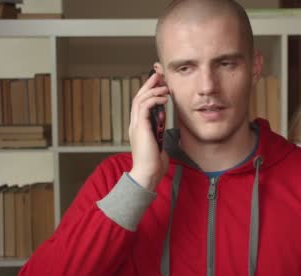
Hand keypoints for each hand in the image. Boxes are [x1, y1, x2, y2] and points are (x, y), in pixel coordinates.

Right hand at [128, 71, 169, 191]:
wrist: (147, 174)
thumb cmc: (154, 164)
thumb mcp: (159, 144)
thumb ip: (160, 133)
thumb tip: (165, 124)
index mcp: (138, 128)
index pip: (141, 104)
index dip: (149, 92)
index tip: (159, 84)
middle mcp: (135, 124)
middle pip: (138, 97)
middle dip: (149, 85)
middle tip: (159, 76)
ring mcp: (136, 125)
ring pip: (140, 99)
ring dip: (153, 90)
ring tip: (164, 86)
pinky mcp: (140, 127)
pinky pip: (145, 107)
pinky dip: (154, 99)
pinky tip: (164, 98)